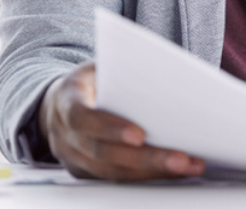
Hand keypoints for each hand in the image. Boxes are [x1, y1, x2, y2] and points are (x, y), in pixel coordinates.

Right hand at [39, 62, 205, 180]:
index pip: (83, 118)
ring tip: (187, 166)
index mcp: (66, 101)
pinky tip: (173, 171)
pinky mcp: (86, 172)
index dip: (110, 128)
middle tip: (180, 159)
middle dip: (145, 158)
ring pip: (113, 172)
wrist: (58, 103)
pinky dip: (147, 176)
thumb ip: (122, 68)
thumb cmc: (90, 81)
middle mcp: (65, 135)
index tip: (140, 135)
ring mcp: (73, 157)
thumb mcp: (99, 66)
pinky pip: (116, 179)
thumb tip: (165, 71)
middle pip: (104, 153)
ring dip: (153, 171)